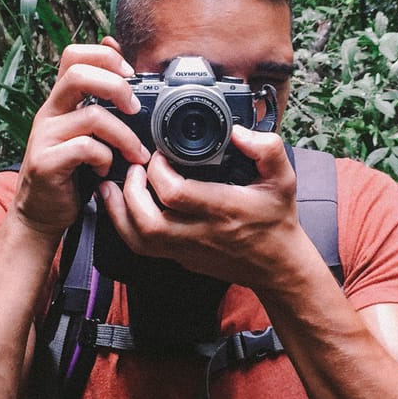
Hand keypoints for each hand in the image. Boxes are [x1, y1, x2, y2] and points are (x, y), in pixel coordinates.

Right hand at [11, 39, 150, 239]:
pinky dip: (105, 158)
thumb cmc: (71, 172)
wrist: (41, 213)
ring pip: (92, 116)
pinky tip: (106, 169)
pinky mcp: (47, 162)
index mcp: (61, 101)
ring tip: (135, 154)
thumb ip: (102, 104)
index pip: (74, 55)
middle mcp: (50, 112)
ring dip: (124, 135)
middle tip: (135, 109)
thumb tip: (124, 64)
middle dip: (116, 87)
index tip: (130, 75)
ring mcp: (45, 137)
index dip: (105, 56)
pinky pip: (86, 148)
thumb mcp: (88, 132)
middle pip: (79, 74)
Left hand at [98, 126, 307, 289]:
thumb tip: (237, 132)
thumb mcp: (283, 179)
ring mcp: (189, 250)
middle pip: (148, 221)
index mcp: (225, 210)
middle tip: (133, 168)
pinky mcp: (182, 259)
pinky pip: (143, 248)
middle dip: (130, 191)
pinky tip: (123, 206)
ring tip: (113, 186)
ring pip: (139, 239)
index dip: (158, 171)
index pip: (176, 194)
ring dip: (119, 211)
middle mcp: (202, 233)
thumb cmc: (277, 220)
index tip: (159, 154)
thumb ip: (267, 149)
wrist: (278, 266)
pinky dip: (126, 226)